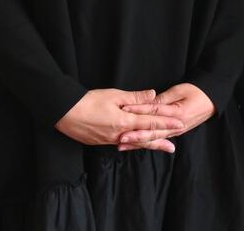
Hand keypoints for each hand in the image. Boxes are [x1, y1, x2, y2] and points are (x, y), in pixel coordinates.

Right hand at [55, 88, 183, 151]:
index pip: (150, 123)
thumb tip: (153, 95)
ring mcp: (109, 140)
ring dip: (148, 145)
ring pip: (134, 143)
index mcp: (124, 122)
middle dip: (160, 141)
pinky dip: (133, 144)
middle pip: (144, 138)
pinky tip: (136, 144)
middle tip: (173, 147)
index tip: (179, 123)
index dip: (166, 123)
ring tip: (160, 148)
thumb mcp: (114, 95)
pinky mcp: (101, 141)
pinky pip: (122, 144)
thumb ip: (135, 98)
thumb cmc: (89, 101)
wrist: (64, 113)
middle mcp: (119, 135)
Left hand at [119, 82, 214, 149]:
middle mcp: (176, 126)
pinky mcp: (175, 133)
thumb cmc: (197, 92)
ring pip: (154, 138)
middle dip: (136, 135)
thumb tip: (149, 101)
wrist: (212, 100)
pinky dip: (146, 143)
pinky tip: (134, 146)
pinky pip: (158, 139)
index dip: (139, 111)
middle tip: (121, 137)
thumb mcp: (181, 90)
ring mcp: (175, 131)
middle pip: (153, 131)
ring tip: (122, 144)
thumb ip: (164, 98)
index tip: (125, 110)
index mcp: (178, 113)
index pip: (154, 111)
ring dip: (138, 142)